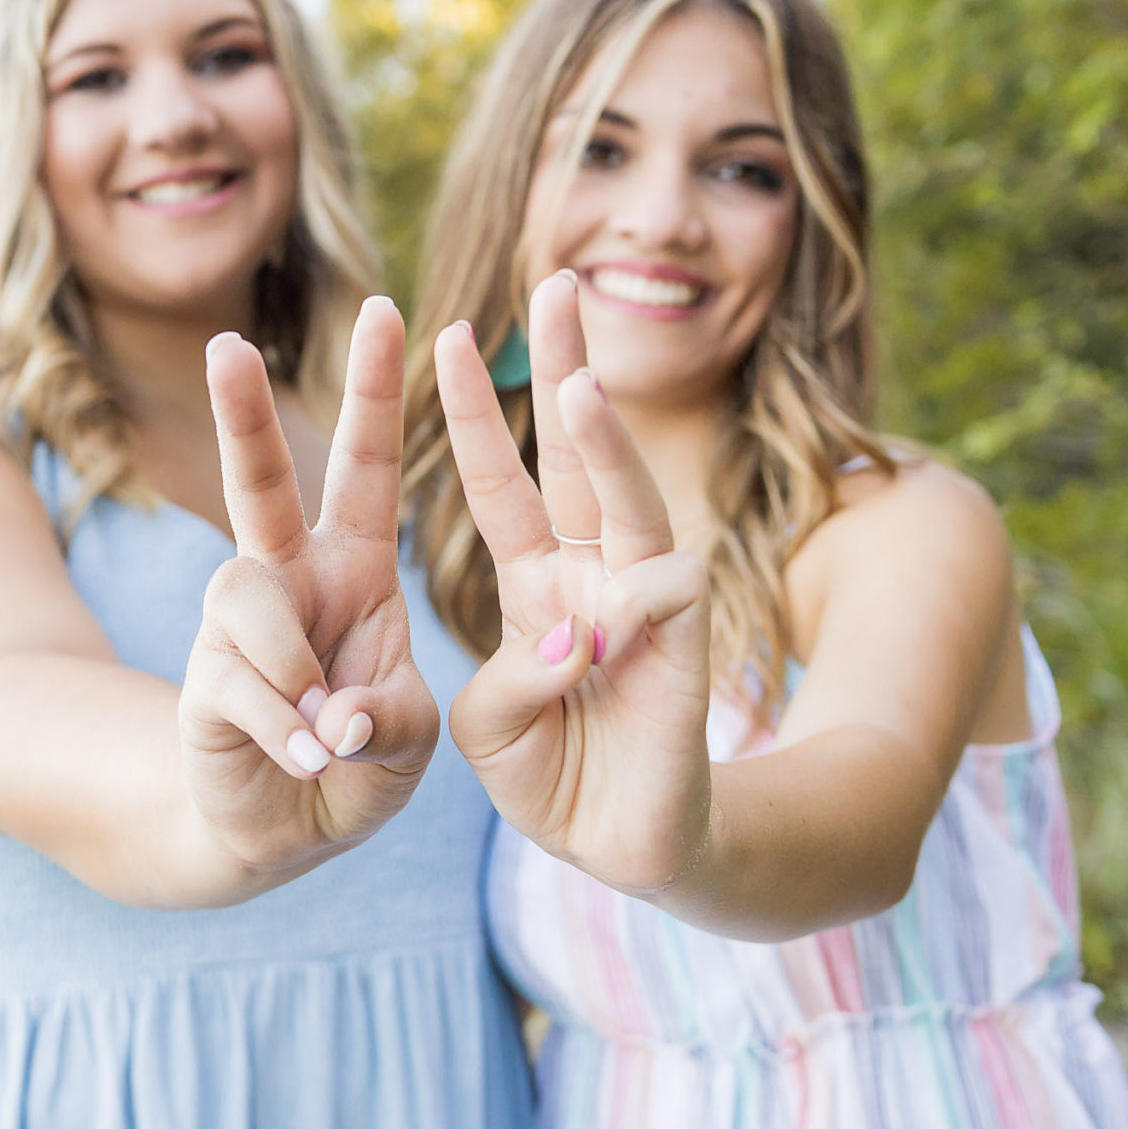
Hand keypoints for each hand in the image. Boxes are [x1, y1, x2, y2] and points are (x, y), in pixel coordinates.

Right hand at [179, 295, 440, 874]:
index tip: (386, 308)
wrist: (285, 829)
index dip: (377, 392)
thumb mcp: (413, 735)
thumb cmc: (363, 760)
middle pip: (261, 482)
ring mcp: (237, 627)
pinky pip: (238, 684)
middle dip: (243, 414)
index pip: (365, 466)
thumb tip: (339, 714)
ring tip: (332, 738)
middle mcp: (290, 578)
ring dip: (297, 671)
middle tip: (227, 345)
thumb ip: (397, 715)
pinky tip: (307, 762)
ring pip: (246, 596)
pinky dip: (285, 734)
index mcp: (356, 566)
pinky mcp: (204, 680)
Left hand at [434, 271, 714, 895]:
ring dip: (605, 443)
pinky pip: (660, 591)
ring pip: (628, 498)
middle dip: (565, 366)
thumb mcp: (485, 729)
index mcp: (536, 582)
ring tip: (581, 384)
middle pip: (576, 454)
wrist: (621, 848)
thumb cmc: (553, 779)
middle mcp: (591, 573)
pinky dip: (628, 604)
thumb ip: (505, 683)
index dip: (475, 412)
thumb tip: (570, 640)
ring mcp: (641, 601)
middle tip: (557, 280)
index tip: (443, 334)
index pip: (503, 478)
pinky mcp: (684, 641)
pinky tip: (599, 634)